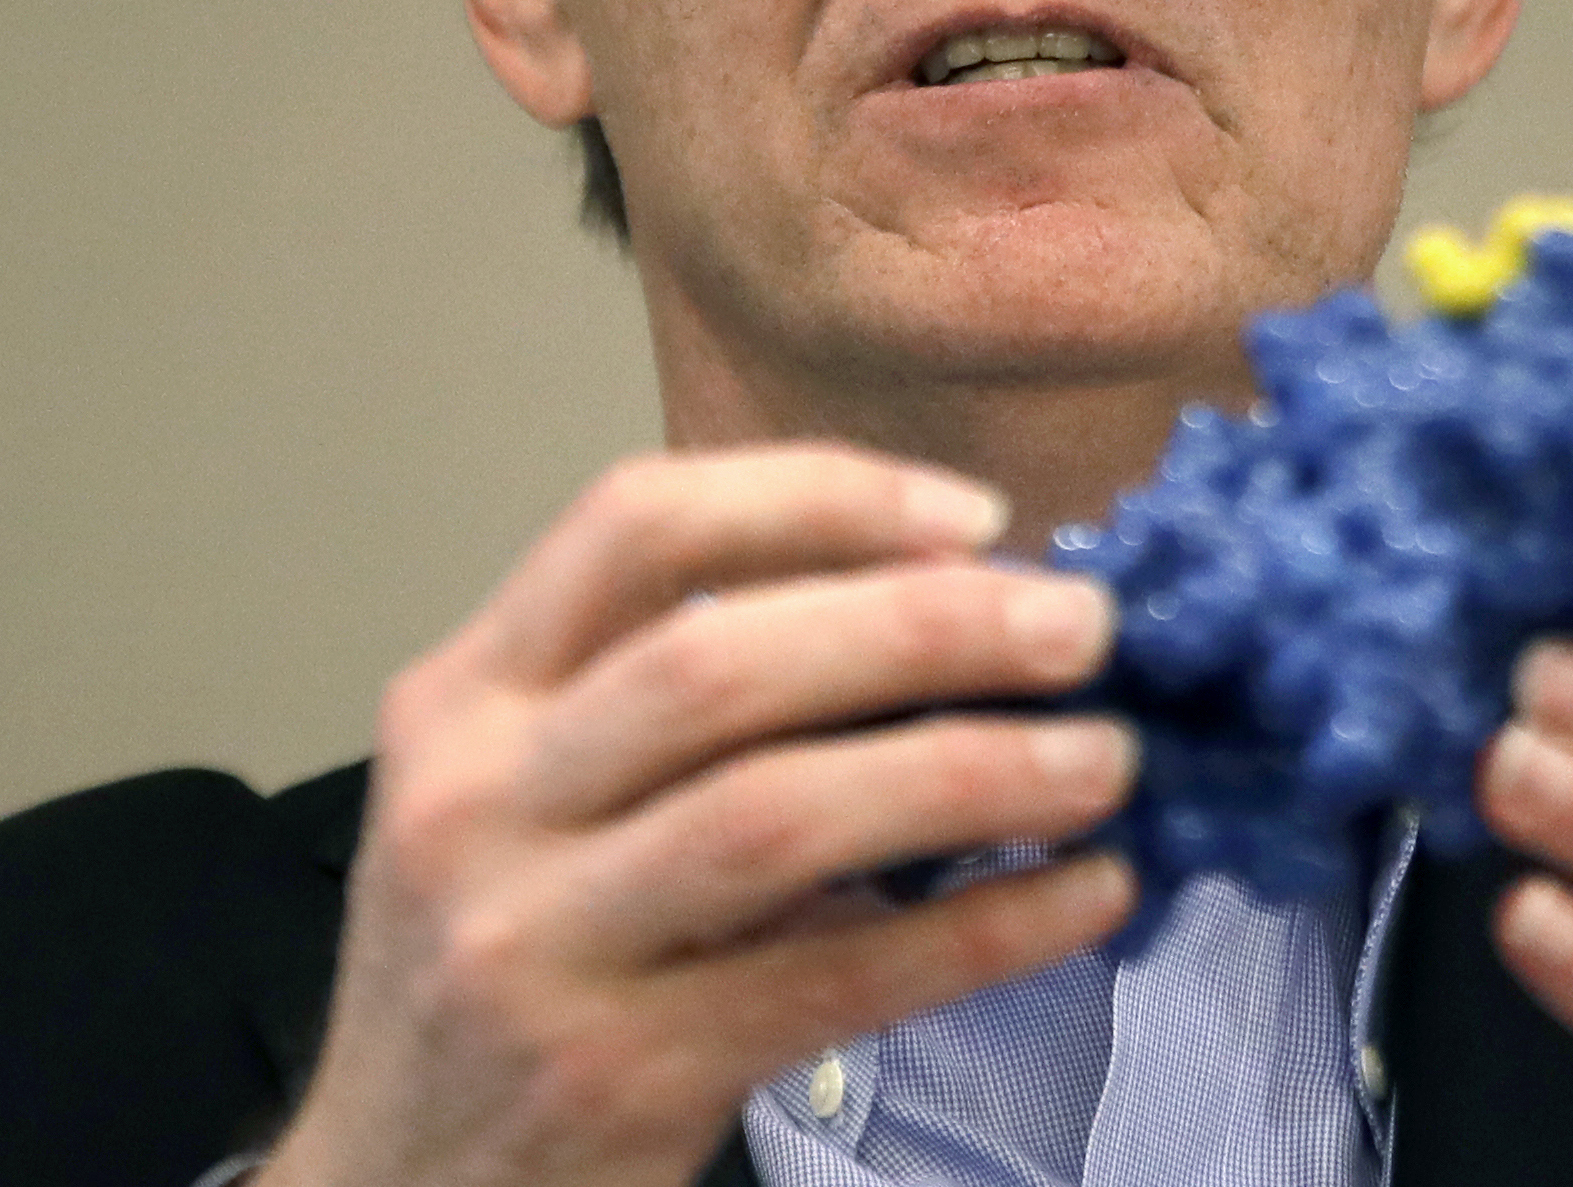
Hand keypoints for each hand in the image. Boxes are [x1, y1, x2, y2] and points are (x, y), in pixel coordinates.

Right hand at [259, 445, 1137, 1186]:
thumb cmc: (504, 961)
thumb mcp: (526, 798)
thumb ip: (678, 702)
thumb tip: (954, 607)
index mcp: (466, 698)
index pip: (636, 526)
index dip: (820, 498)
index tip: (971, 518)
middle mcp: (481, 804)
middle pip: (721, 659)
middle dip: (926, 625)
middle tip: (1080, 624)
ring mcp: (536, 944)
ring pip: (779, 814)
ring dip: (970, 771)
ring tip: (1106, 759)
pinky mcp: (617, 1073)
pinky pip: (838, 979)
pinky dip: (981, 929)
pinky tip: (1083, 895)